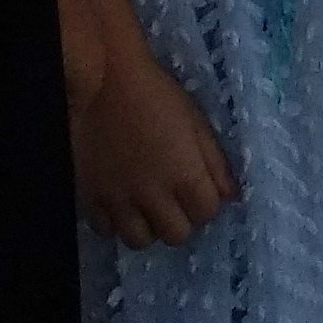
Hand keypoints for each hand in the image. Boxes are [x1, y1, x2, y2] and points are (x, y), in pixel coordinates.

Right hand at [72, 38, 238, 248]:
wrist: (105, 81)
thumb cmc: (157, 95)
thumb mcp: (197, 122)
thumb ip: (215, 163)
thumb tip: (231, 195)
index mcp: (184, 176)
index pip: (207, 213)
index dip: (207, 203)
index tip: (200, 188)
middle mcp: (153, 197)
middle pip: (176, 235)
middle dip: (182, 220)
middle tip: (176, 199)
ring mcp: (119, 201)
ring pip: (140, 241)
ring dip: (150, 227)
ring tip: (149, 205)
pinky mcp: (91, 198)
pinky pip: (107, 231)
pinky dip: (117, 222)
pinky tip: (122, 202)